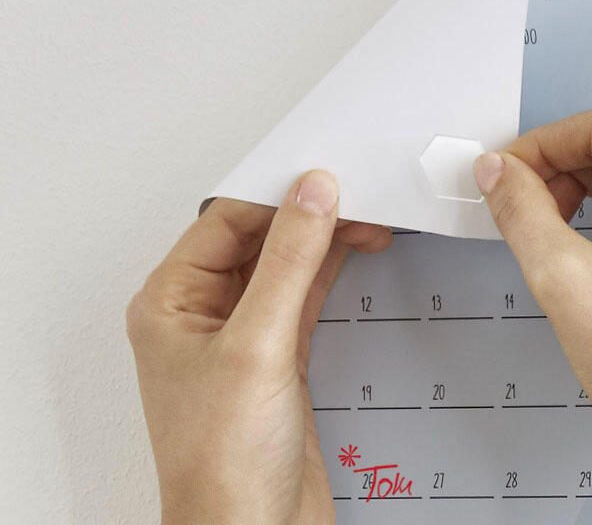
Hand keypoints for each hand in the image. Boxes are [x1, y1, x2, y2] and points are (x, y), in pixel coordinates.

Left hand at [127, 171, 390, 524]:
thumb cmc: (223, 463)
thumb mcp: (257, 344)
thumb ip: (289, 263)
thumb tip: (310, 195)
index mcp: (171, 303)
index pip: (225, 222)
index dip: (276, 196)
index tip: (323, 180)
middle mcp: (204, 314)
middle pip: (259, 239)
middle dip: (307, 215)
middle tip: (355, 197)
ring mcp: (244, 335)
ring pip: (286, 265)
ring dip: (325, 240)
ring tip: (366, 218)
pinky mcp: (279, 356)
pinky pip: (305, 294)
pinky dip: (331, 269)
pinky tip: (353, 251)